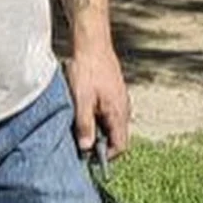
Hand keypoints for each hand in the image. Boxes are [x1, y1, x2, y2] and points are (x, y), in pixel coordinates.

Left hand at [63, 39, 130, 158]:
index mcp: (118, 113)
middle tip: (80, 143)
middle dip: (100, 144)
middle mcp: (124, 108)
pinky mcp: (113, 92)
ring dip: (97, 130)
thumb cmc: (87, 70)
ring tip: (78, 127)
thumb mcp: (81, 100)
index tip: (89, 158)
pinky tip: (82, 111)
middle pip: (116, 137)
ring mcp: (120, 99)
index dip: (106, 157)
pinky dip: (97, 118)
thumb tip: (86, 148)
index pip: (120, 146)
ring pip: (111, 124)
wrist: (92, 43)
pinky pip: (108, 112)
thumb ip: (85, 125)